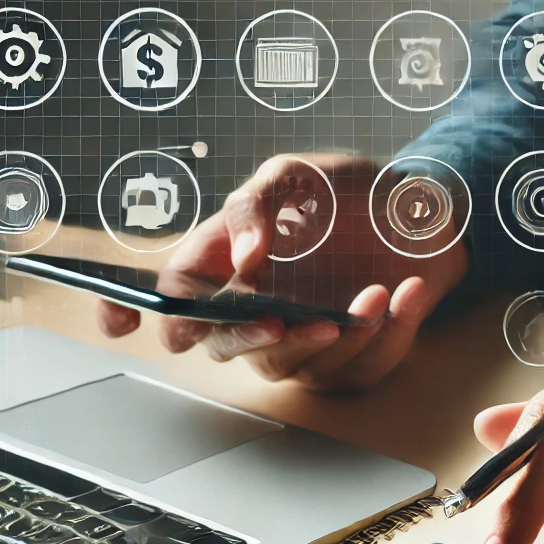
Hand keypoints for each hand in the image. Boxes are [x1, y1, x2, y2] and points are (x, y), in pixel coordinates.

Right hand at [97, 154, 468, 391]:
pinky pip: (357, 369)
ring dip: (335, 337)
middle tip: (280, 321)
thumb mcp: (297, 175)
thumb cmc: (351, 192)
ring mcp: (300, 338)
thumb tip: (242, 257)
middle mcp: (256, 306)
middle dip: (247, 338)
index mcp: (230, 260)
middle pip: (221, 344)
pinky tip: (408, 293)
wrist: (422, 211)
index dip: (130, 311)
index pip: (170, 293)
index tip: (121, 324)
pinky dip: (390, 333)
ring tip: (374, 296)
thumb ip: (254, 204)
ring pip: (290, 365)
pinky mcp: (348, 359)